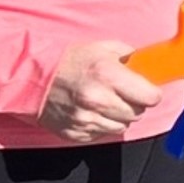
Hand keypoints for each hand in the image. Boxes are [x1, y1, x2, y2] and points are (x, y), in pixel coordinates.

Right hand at [36, 41, 163, 140]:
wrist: (32, 77)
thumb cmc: (69, 61)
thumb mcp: (102, 48)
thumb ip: (130, 57)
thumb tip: (150, 65)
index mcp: (108, 75)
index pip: (151, 97)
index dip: (151, 94)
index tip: (147, 91)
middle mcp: (99, 100)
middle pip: (138, 113)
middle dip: (134, 103)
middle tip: (120, 93)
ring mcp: (87, 120)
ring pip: (122, 126)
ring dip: (118, 116)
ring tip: (103, 101)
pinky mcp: (77, 133)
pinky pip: (103, 134)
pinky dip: (101, 124)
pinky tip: (90, 110)